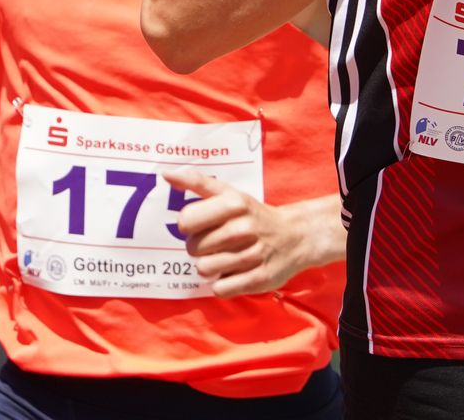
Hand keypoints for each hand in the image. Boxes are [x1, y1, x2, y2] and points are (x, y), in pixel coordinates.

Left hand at [164, 170, 338, 296]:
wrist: (297, 237)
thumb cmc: (254, 216)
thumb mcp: (231, 194)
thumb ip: (198, 182)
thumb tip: (166, 174)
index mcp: (235, 203)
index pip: (185, 220)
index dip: (190, 226)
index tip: (203, 225)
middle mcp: (244, 228)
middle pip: (192, 247)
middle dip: (201, 247)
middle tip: (219, 242)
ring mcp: (252, 255)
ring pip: (204, 269)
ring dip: (212, 266)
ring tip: (228, 257)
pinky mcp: (258, 279)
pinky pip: (220, 289)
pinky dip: (224, 283)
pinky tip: (237, 272)